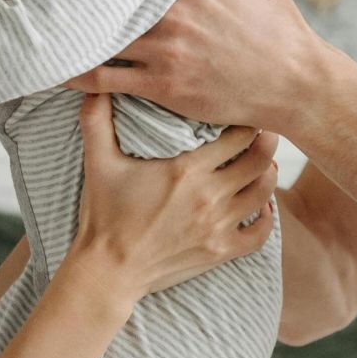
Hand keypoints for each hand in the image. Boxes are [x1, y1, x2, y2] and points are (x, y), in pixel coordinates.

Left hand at [64, 0, 331, 135]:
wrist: (293, 80)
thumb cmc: (277, 24)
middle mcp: (172, 13)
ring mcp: (165, 51)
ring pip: (99, 39)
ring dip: (66, 32)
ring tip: (35, 24)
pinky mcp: (162, 85)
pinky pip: (105, 80)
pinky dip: (76, 75)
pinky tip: (54, 69)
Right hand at [69, 93, 277, 298]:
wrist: (108, 269)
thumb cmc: (103, 214)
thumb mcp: (97, 163)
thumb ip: (96, 121)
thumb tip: (88, 87)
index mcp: (186, 169)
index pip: (238, 135)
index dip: (246, 122)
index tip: (243, 116)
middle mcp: (209, 196)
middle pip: (260, 160)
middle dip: (265, 143)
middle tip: (262, 134)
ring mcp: (218, 226)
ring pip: (264, 192)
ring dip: (267, 175)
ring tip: (261, 165)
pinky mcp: (219, 251)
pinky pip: (260, 233)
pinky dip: (266, 218)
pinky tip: (260, 207)